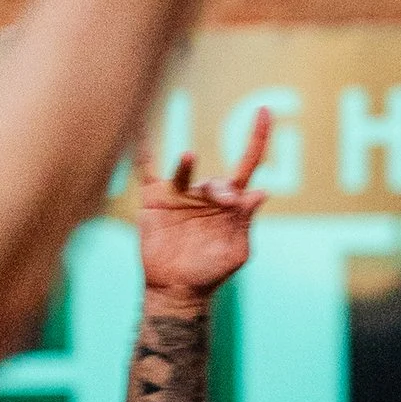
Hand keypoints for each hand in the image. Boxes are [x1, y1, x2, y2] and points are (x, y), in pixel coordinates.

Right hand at [137, 108, 271, 307]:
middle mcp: (204, 193)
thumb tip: (261, 192)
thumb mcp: (237, 251)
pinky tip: (138, 124)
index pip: (247, 162)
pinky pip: (146, 169)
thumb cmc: (211, 272)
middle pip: (216, 180)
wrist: (177, 290)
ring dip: (187, 165)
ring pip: (183, 171)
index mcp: (229, 202)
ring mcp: (178, 194)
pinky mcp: (153, 200)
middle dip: (221, 190)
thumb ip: (245, 222)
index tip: (263, 111)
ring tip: (189, 157)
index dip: (257, 138)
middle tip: (224, 203)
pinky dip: (142, 147)